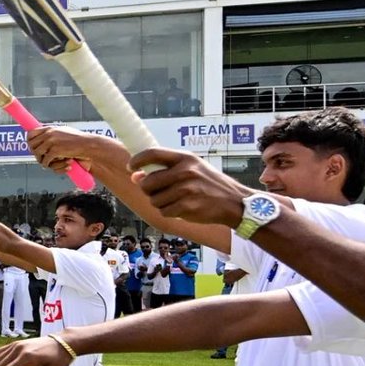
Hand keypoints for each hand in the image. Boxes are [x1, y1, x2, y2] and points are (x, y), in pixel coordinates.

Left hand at [26, 126, 102, 173]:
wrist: (88, 145)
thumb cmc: (79, 141)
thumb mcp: (64, 133)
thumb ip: (53, 135)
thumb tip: (43, 139)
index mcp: (50, 129)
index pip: (30, 133)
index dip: (29, 142)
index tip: (33, 148)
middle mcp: (48, 134)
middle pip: (31, 145)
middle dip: (35, 153)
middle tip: (42, 158)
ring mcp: (51, 142)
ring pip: (37, 154)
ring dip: (42, 160)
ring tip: (50, 162)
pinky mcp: (54, 151)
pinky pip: (45, 161)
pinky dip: (49, 165)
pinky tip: (58, 165)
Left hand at [128, 148, 250, 226]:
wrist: (234, 202)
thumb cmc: (209, 184)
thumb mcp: (192, 168)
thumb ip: (165, 170)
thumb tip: (135, 176)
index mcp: (185, 158)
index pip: (153, 153)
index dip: (137, 160)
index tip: (130, 166)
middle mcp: (185, 171)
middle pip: (148, 182)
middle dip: (147, 189)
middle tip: (157, 191)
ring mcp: (186, 189)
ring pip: (154, 199)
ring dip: (159, 202)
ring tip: (174, 199)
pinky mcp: (187, 206)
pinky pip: (164, 211)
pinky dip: (169, 212)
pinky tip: (181, 208)